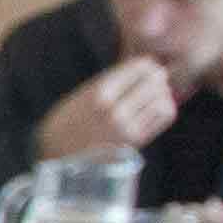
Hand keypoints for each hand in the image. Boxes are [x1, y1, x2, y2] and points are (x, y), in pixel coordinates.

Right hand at [37, 53, 178, 161]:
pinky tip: (153, 111)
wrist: (58, 157)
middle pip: (155, 81)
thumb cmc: (68, 124)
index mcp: (99, 93)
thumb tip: (143, 66)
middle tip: (154, 82)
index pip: (140, 67)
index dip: (147, 65)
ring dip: (162, 94)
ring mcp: (126, 127)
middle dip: (157, 79)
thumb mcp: (82, 95)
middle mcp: (114, 110)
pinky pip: (164, 116)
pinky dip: (164, 109)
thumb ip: (110, 81)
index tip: (145, 70)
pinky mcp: (135, 141)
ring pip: (163, 98)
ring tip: (153, 97)